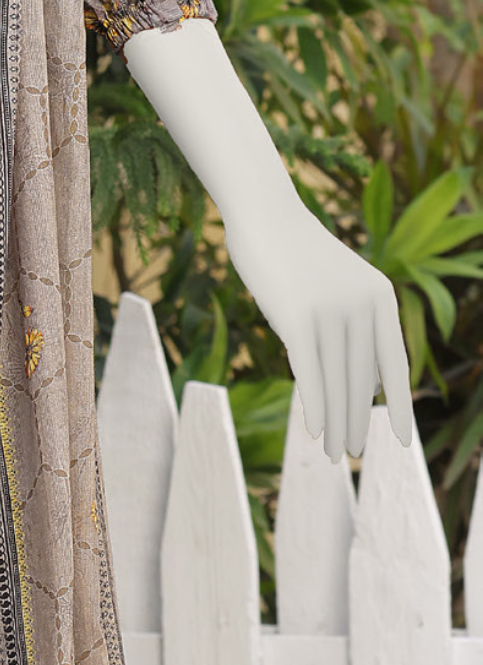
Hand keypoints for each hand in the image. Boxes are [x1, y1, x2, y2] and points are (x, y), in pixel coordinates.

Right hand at [222, 198, 413, 462]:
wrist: (263, 211)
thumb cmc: (294, 250)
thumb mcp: (335, 285)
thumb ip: (352, 328)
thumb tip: (363, 388)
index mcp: (380, 297)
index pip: (395, 363)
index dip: (398, 405)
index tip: (400, 439)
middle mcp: (362, 305)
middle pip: (362, 381)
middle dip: (357, 422)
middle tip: (352, 453)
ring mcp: (331, 311)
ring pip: (337, 383)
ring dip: (337, 424)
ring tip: (334, 453)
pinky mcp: (297, 317)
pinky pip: (310, 374)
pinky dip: (315, 407)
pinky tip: (314, 432)